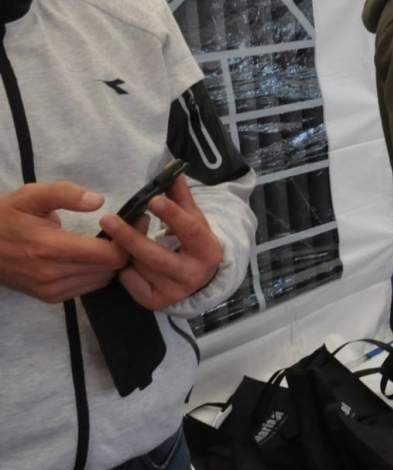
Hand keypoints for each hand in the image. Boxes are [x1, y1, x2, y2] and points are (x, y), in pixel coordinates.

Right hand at [0, 182, 130, 302]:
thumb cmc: (5, 217)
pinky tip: (93, 255)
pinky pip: (87, 287)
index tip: (135, 222)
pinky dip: (97, 273)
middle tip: (129, 229)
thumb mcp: (31, 195)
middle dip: (125, 249)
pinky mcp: (48, 297)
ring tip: (111, 241)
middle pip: (111, 269)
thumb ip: (65, 194)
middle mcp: (53, 274)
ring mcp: (50, 290)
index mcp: (52, 248)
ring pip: (102, 280)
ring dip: (112, 263)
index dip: (129, 239)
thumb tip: (97, 201)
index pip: (111, 255)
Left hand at [99, 175, 222, 310]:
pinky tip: (130, 262)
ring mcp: (175, 291)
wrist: (200, 278)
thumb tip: (171, 167)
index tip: (151, 199)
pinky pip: (130, 281)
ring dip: (129, 251)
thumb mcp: (193, 219)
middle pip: (156, 255)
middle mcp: (194, 274)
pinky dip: (125, 269)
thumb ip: (180, 195)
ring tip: (126, 241)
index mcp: (207, 250)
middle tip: (107, 220)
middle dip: (130, 237)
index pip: (188, 229)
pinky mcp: (157, 302)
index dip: (171, 213)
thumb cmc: (192, 242)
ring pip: (140, 267)